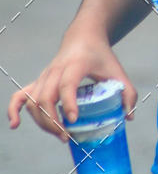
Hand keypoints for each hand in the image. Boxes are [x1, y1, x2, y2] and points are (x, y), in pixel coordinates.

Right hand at [7, 33, 136, 142]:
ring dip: (42, 122)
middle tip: (68, 137)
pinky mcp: (38, 80)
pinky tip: (15, 124)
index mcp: (76, 65)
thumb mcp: (117, 71)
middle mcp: (56, 69)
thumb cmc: (100, 55)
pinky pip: (20, 95)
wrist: (84, 36)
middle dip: (53, 121)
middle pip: (45, 97)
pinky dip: (14, 109)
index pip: (67, 84)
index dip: (68, 103)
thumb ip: (127, 93)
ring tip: (60, 135)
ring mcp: (44, 75)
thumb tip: (128, 117)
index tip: (73, 120)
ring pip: (33, 101)